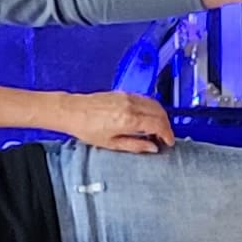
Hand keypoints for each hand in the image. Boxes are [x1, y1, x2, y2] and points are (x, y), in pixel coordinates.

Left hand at [57, 90, 174, 153]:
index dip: (167, 134)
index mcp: (129, 119)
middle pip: (159, 113)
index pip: (158, 124)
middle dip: (166, 125)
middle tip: (164, 137)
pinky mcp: (123, 93)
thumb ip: (135, 146)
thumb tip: (152, 148)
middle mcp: (131, 105)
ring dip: (160, 116)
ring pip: (154, 104)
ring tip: (156, 129)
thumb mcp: (111, 144)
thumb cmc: (87, 128)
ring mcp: (128, 97)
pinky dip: (152, 109)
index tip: (169, 142)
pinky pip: (145, 99)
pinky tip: (147, 118)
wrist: (72, 111)